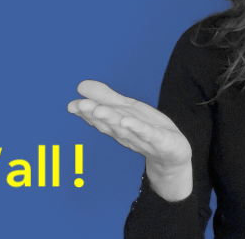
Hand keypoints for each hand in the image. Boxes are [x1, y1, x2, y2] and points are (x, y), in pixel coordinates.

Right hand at [67, 80, 192, 200]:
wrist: (173, 158)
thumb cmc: (148, 132)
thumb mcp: (127, 110)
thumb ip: (105, 98)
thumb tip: (80, 86)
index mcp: (117, 126)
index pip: (99, 118)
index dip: (86, 112)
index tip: (71, 105)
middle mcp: (127, 135)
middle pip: (109, 123)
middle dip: (94, 114)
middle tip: (80, 105)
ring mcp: (144, 139)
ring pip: (125, 129)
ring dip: (111, 119)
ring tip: (99, 110)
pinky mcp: (162, 142)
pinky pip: (149, 135)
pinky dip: (138, 129)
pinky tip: (127, 121)